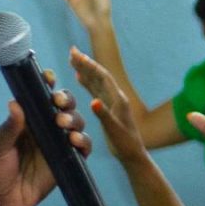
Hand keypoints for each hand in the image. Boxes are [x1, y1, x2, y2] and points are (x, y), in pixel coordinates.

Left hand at [0, 72, 90, 205]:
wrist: (0, 201)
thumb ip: (9, 127)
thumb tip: (15, 103)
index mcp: (27, 119)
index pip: (40, 96)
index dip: (47, 84)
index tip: (48, 78)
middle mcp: (45, 127)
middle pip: (64, 106)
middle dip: (66, 99)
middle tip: (58, 103)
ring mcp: (57, 144)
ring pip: (76, 123)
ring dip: (75, 119)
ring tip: (64, 124)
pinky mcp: (67, 161)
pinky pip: (83, 148)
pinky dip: (84, 141)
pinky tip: (76, 140)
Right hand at [70, 48, 149, 163]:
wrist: (132, 154)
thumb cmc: (125, 144)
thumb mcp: (114, 130)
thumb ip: (104, 115)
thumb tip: (93, 101)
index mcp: (118, 100)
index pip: (103, 77)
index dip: (90, 66)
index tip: (77, 55)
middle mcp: (116, 97)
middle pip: (99, 75)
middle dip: (86, 63)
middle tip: (72, 51)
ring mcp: (112, 102)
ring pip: (96, 81)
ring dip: (85, 70)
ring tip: (73, 58)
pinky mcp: (107, 108)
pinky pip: (95, 90)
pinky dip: (87, 82)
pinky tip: (79, 77)